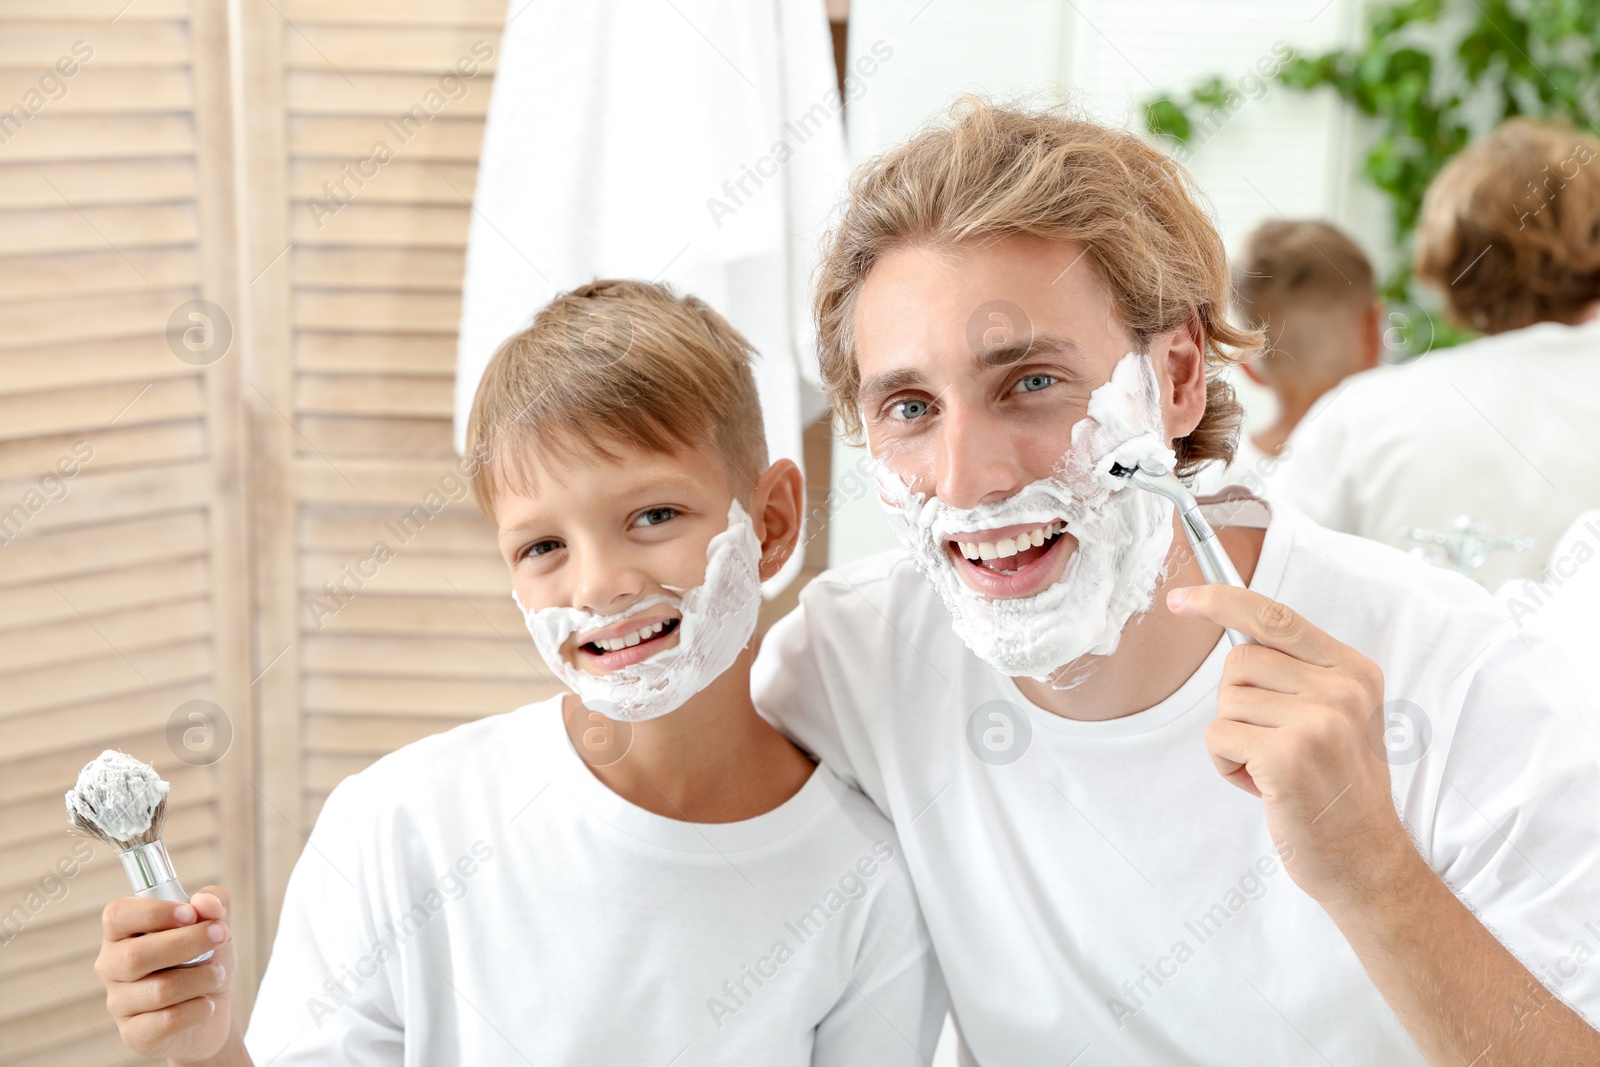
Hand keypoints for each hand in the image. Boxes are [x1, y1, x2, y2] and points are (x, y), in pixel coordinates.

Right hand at [96, 886, 238, 1062]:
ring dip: (202, 978)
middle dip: (187, 943)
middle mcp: (112, 967)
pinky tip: (206, 1004)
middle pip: (135, 956)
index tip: (190, 914)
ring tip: (217, 975)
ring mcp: (119, 1003)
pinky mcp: (135, 1034)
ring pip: (160, 990)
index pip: (117, 915)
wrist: (213, 1007)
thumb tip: (205, 903)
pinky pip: (168, 1020)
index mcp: (123, 933)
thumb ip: (214, 902)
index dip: (153, 912)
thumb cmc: (204, 959)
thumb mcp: (216, 924)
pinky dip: (199, 1009)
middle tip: (221, 936)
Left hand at [1167, 584, 1414, 905]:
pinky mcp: (1288, 755)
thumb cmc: (1335, 785)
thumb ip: (1297, 672)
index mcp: (1354, 671)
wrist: (1365, 858)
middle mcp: (1342, 690)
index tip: (1181, 599)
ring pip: (1225, 702)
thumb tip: (1229, 624)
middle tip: (1270, 741)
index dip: (1221, 600)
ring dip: (1233, 738)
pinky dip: (1225, 765)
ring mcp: (1318, 722)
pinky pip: (1217, 738)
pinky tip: (1262, 786)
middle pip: (1239, 662)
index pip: (1276, 617)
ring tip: (1272, 767)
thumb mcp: (1337, 715)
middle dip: (1236, 703)